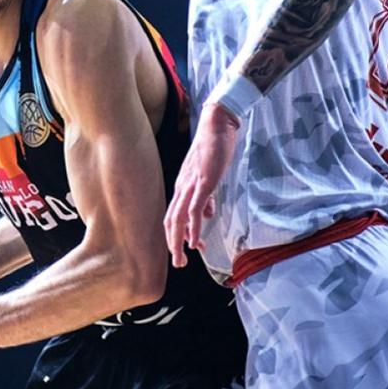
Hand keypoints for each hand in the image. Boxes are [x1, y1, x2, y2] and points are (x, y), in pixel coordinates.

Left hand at [163, 102, 239, 267]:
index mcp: (182, 187)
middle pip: (170, 221)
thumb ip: (206, 196)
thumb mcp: (208, 176)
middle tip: (179, 264)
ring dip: (179, 241)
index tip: (186, 251)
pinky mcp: (203, 181)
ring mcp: (191, 185)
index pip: (173, 216)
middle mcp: (182, 188)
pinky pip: (195, 208)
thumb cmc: (214, 147)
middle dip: (172, 245)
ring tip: (183, 258)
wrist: (217, 124)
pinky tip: (194, 239)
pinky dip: (192, 226)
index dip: (176, 236)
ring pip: (178, 218)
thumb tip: (207, 214)